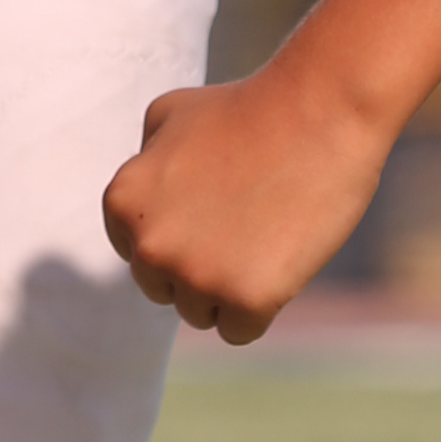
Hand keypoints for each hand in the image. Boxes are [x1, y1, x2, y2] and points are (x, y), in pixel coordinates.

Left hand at [102, 58, 389, 343]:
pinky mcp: (244, 300)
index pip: (134, 252)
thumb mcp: (168, 115)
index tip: (211, 203)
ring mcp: (195, 276)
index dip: (177, 232)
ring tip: (261, 232)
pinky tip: (278, 259)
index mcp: (123, 202)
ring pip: (201, 313)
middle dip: (199, 264)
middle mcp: (148, 245)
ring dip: (229, 287)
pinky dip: (260, 307)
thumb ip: (141, 165)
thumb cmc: (247, 110)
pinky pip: (238, 331)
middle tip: (242, 217)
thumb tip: (136, 215)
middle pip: (164, 289)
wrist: (317, 112)